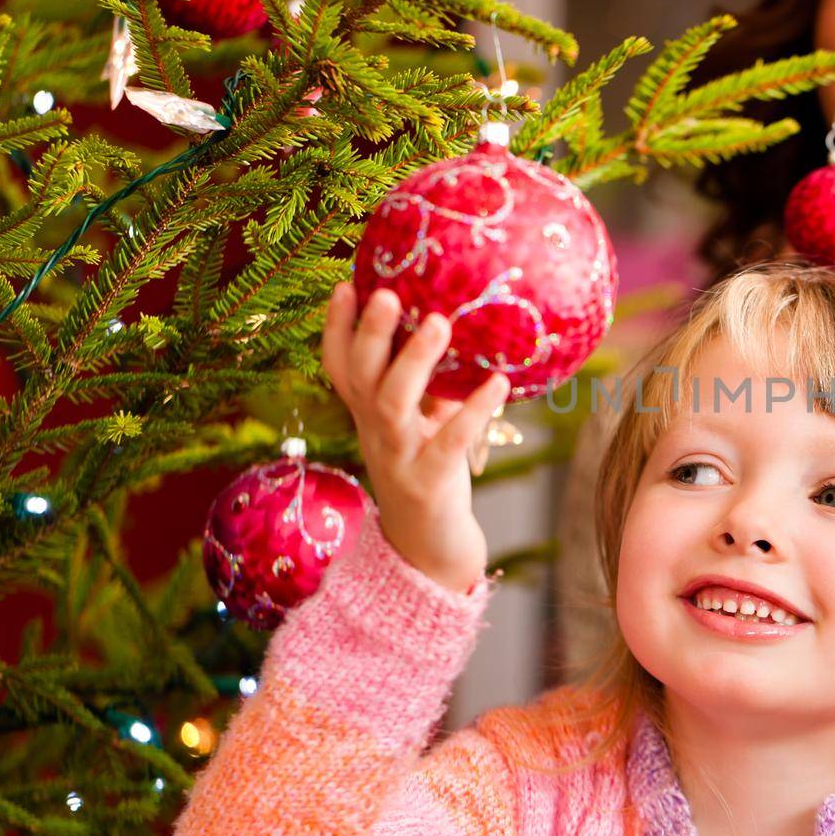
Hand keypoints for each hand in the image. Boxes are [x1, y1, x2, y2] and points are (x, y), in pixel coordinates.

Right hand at [320, 283, 510, 592]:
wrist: (429, 553)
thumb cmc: (431, 474)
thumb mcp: (423, 424)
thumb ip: (431, 384)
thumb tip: (458, 325)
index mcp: (369, 414)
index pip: (340, 365)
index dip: (336, 327)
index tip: (346, 282)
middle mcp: (375, 432)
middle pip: (360, 376)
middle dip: (372, 332)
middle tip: (388, 292)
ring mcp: (398, 459)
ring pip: (392, 404)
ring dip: (413, 361)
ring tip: (440, 322)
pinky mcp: (429, 484)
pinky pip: (448, 442)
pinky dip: (473, 410)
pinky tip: (498, 382)